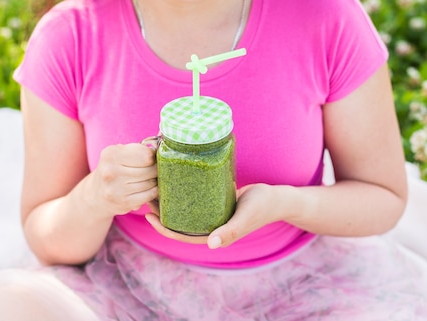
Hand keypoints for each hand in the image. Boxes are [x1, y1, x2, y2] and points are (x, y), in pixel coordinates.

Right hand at [87, 140, 157, 217]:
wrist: (96, 193)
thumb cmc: (114, 168)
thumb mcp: (120, 153)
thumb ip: (139, 149)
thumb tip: (160, 148)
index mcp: (111, 154)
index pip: (146, 155)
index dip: (153, 157)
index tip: (151, 158)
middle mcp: (111, 171)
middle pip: (150, 170)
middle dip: (155, 169)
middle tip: (153, 169)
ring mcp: (116, 189)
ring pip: (150, 183)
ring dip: (154, 181)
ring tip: (148, 178)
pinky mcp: (123, 203)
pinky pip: (149, 195)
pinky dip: (152, 191)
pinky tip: (147, 188)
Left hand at [145, 183, 281, 248]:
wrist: (277, 197)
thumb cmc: (262, 206)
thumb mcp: (245, 216)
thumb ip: (230, 230)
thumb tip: (211, 244)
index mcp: (215, 236)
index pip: (183, 236)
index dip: (164, 229)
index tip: (149, 215)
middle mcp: (211, 227)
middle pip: (181, 223)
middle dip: (163, 213)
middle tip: (149, 196)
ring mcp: (213, 215)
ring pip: (186, 212)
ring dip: (171, 203)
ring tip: (157, 188)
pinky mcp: (216, 203)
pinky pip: (195, 201)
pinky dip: (184, 194)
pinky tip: (174, 181)